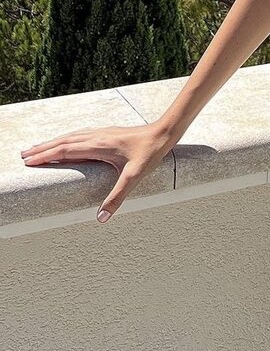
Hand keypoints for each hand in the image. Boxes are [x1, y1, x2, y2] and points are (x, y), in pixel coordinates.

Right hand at [20, 123, 177, 223]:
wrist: (164, 132)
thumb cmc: (150, 153)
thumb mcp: (134, 177)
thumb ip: (117, 198)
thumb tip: (101, 218)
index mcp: (98, 146)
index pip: (65, 150)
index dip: (46, 155)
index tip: (29, 161)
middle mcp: (97, 136)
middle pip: (63, 141)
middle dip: (43, 148)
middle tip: (24, 154)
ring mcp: (102, 132)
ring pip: (71, 136)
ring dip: (53, 142)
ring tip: (38, 148)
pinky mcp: (108, 132)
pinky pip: (80, 134)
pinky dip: (67, 138)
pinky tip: (66, 141)